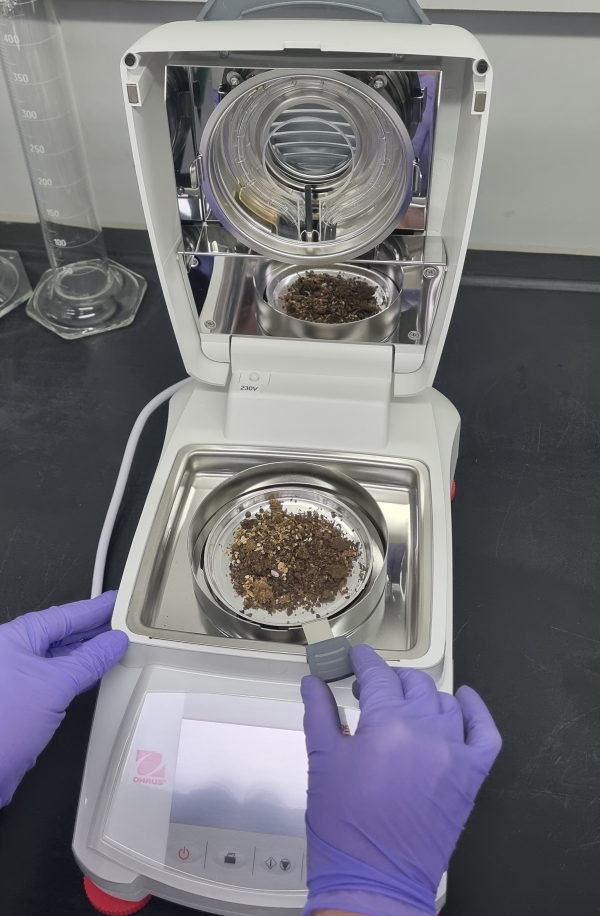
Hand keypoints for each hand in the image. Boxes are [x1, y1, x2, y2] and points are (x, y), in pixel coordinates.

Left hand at [0, 592, 127, 806]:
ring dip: (90, 651)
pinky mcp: (28, 700)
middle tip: (123, 620)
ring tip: (116, 642)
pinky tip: (96, 670)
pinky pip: (61, 676)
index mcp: (15, 638)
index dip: (94, 608)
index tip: (115, 600)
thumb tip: (113, 642)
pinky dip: (81, 672)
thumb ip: (89, 660)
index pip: (64, 615)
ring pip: (63, 656)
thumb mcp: (55, 684)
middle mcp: (16, 654)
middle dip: (94, 628)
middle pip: (63, 633)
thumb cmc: (1, 725)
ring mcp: (22, 677)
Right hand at [301, 645, 500, 915]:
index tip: (355, 659)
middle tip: (370, 688)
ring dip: (422, 695)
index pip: (378, 675)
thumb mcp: (322, 763)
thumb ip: (320, 714)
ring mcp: (454, 755)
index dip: (363, 662)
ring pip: (444, 703)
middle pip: (413, 684)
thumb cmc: (344, 829)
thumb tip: (312, 683)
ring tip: (404, 703)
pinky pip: (485, 733)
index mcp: (387, 726)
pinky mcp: (471, 778)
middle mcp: (427, 734)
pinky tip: (463, 701)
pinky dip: (476, 712)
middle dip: (389, 679)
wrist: (375, 881)